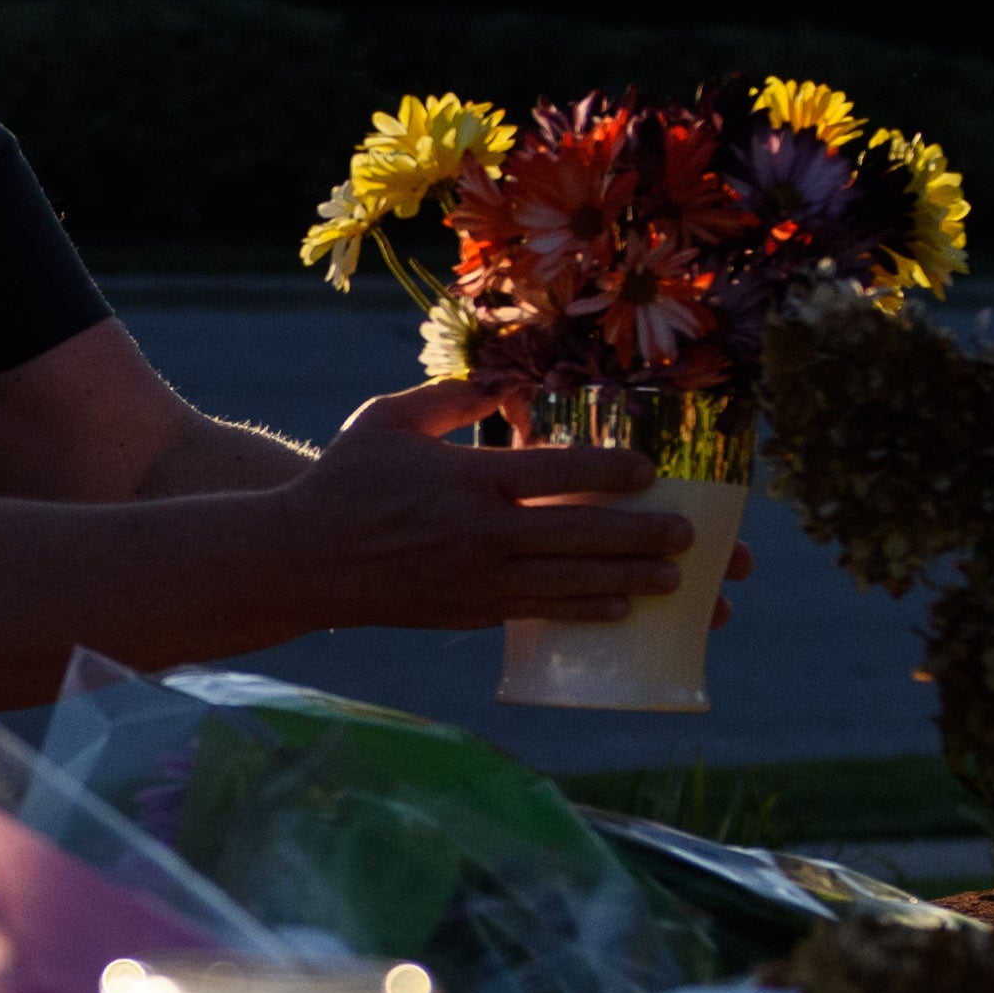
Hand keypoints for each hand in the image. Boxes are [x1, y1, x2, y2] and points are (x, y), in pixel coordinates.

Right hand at [270, 381, 707, 629]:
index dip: (609, 473)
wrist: (303, 561)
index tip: (649, 471)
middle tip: (690, 536)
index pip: (554, 474)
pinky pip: (539, 612)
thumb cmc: (345, 480)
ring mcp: (476, 580)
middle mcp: (479, 534)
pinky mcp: (468, 613)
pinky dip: (581, 611)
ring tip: (673, 581)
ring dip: (627, 580)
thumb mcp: (390, 420)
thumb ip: (453, 397)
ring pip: (568, 582)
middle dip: (640, 535)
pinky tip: (618, 608)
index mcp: (465, 480)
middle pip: (578, 535)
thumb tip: (508, 379)